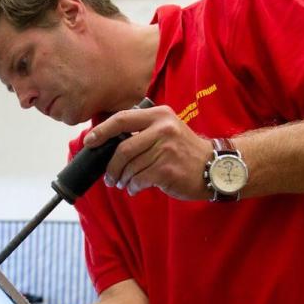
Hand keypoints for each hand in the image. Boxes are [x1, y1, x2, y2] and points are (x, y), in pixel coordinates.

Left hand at [83, 105, 210, 199]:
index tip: (89, 142)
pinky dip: (133, 187)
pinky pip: (138, 179)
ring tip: (124, 184)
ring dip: (122, 179)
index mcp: (159, 115)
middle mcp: (162, 128)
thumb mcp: (167, 129)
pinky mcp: (166, 169)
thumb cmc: (185, 151)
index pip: (122, 119)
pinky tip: (135, 188)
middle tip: (109, 177)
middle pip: (122, 149)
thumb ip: (143, 130)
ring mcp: (165, 149)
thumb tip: (108, 142)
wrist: (214, 167)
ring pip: (130, 167)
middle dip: (111, 166)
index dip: (102, 131)